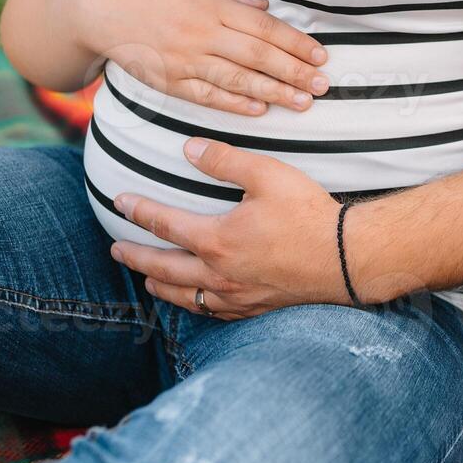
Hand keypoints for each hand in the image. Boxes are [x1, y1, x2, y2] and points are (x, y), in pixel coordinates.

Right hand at [67, 0, 328, 114]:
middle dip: (295, 73)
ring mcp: (185, 61)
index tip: (321, 56)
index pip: (264, 28)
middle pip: (258, 57)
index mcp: (211, 6)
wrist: (100, 13)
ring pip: (238, 80)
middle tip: (323, 86)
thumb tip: (264, 7)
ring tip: (302, 103)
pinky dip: (234, 104)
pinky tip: (259, 110)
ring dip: (274, 93)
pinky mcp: (169, 82)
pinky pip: (207, 97)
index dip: (296, 44)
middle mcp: (202, 34)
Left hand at [111, 138, 355, 316]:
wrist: (347, 259)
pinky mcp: (256, 308)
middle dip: (136, 258)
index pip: (165, 224)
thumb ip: (226, 160)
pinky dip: (193, 306)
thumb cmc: (309, 215)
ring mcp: (237, 296)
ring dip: (160, 287)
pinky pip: (213, 313)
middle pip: (164, 269)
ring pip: (185, 296)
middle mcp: (219, 274)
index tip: (120, 202)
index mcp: (217, 240)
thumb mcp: (268, 175)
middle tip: (116, 251)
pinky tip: (195, 300)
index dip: (139, 212)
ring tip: (147, 281)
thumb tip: (190, 149)